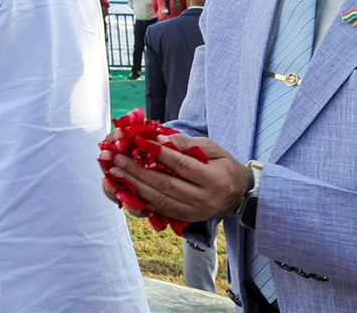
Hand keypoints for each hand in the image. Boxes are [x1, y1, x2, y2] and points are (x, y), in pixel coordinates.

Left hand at [101, 133, 250, 221]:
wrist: (239, 194)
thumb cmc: (224, 165)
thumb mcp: (212, 148)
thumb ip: (185, 143)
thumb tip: (158, 138)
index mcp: (214, 180)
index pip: (181, 166)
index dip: (158, 153)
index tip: (138, 141)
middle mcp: (205, 200)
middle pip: (166, 185)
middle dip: (138, 171)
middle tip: (118, 159)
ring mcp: (195, 213)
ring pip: (160, 200)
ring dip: (135, 186)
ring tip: (116, 173)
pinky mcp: (187, 219)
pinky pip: (160, 210)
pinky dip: (141, 200)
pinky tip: (125, 190)